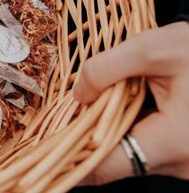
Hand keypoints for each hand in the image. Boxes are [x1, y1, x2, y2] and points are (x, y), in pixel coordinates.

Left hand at [74, 21, 188, 183]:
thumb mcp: (150, 48)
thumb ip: (105, 70)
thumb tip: (76, 95)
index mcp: (174, 142)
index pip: (105, 166)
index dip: (69, 154)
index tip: (42, 141)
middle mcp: (182, 164)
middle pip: (115, 160)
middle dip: (86, 135)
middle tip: (64, 112)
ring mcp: (184, 163)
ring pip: (128, 155)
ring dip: (106, 131)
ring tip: (94, 102)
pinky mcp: (181, 155)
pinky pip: (142, 148)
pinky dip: (125, 130)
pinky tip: (118, 106)